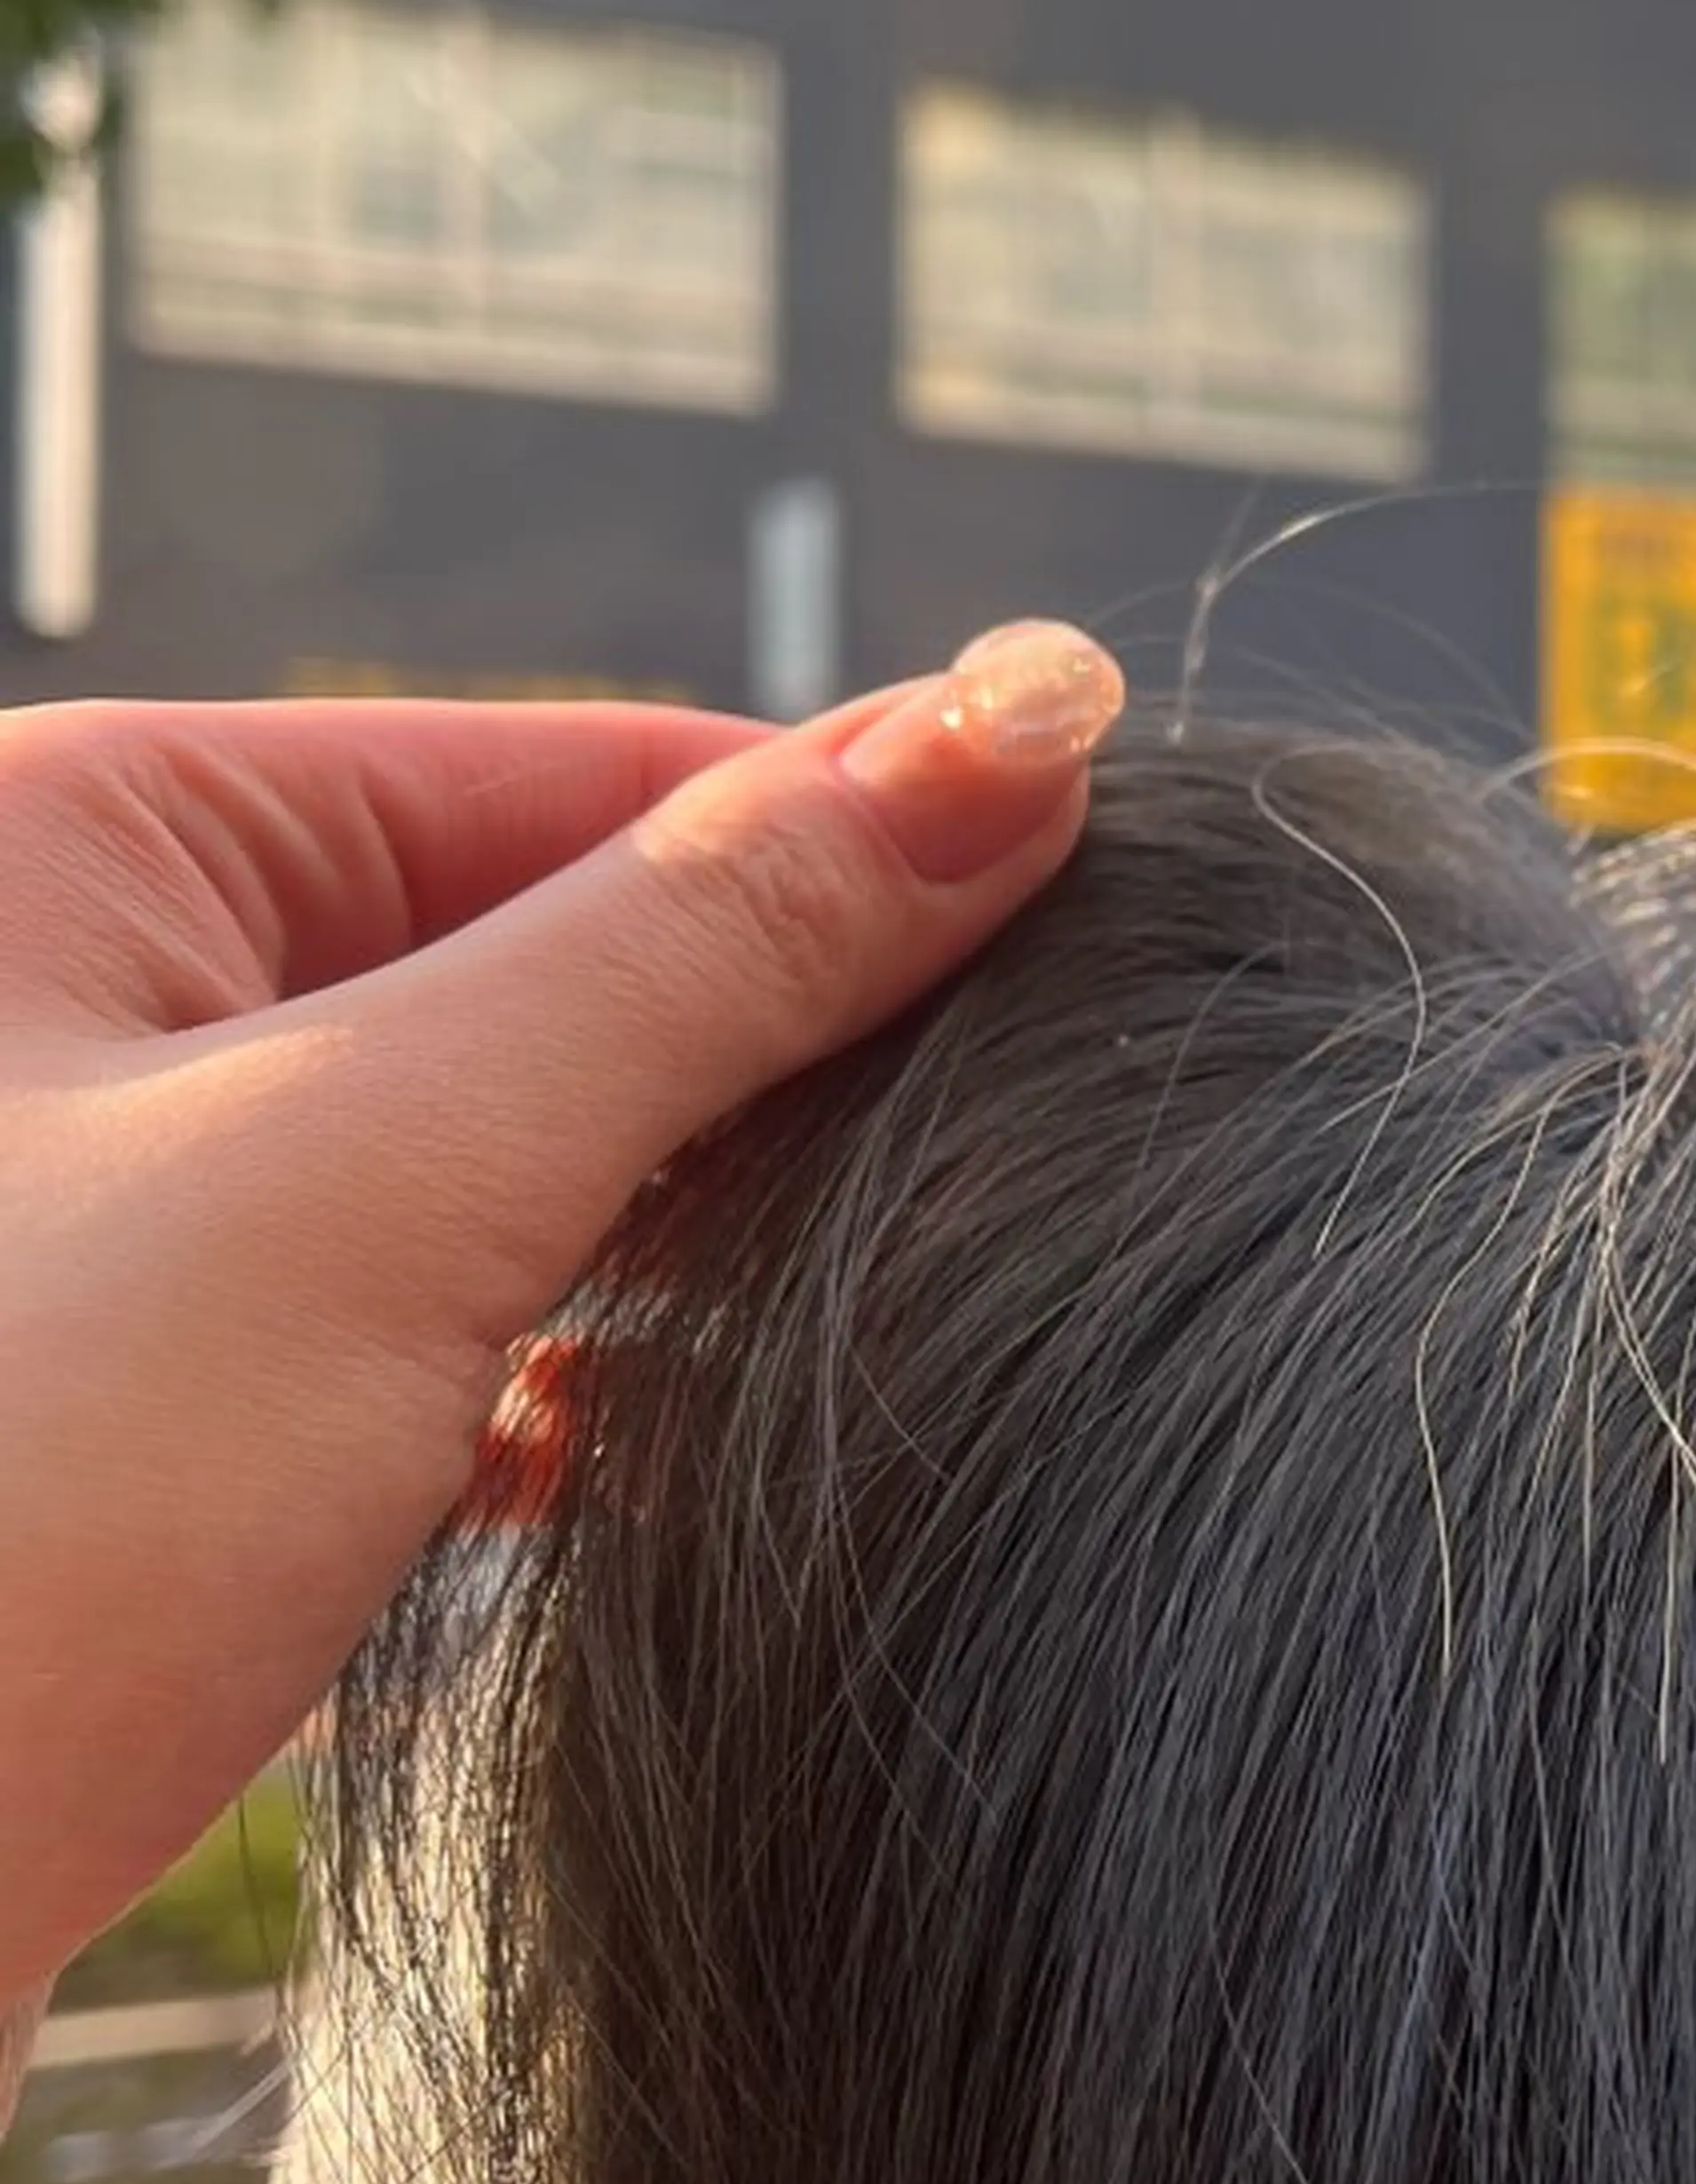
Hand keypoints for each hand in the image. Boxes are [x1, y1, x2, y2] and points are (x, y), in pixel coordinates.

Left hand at [0, 624, 1121, 2089]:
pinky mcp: (99, 1423)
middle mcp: (49, 992)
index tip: (1101, 940)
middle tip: (1020, 1160)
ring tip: (863, 1315)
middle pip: (520, 956)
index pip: (564, 775)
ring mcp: (74, 1218)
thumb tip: (1025, 722)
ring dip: (651, 1240)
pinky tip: (641, 1461)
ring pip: (466, 1162)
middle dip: (751, 1065)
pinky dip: (534, 1385)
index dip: (840, 849)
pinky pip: (385, 1331)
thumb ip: (708, 952)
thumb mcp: (386, 1186)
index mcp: (67, 831)